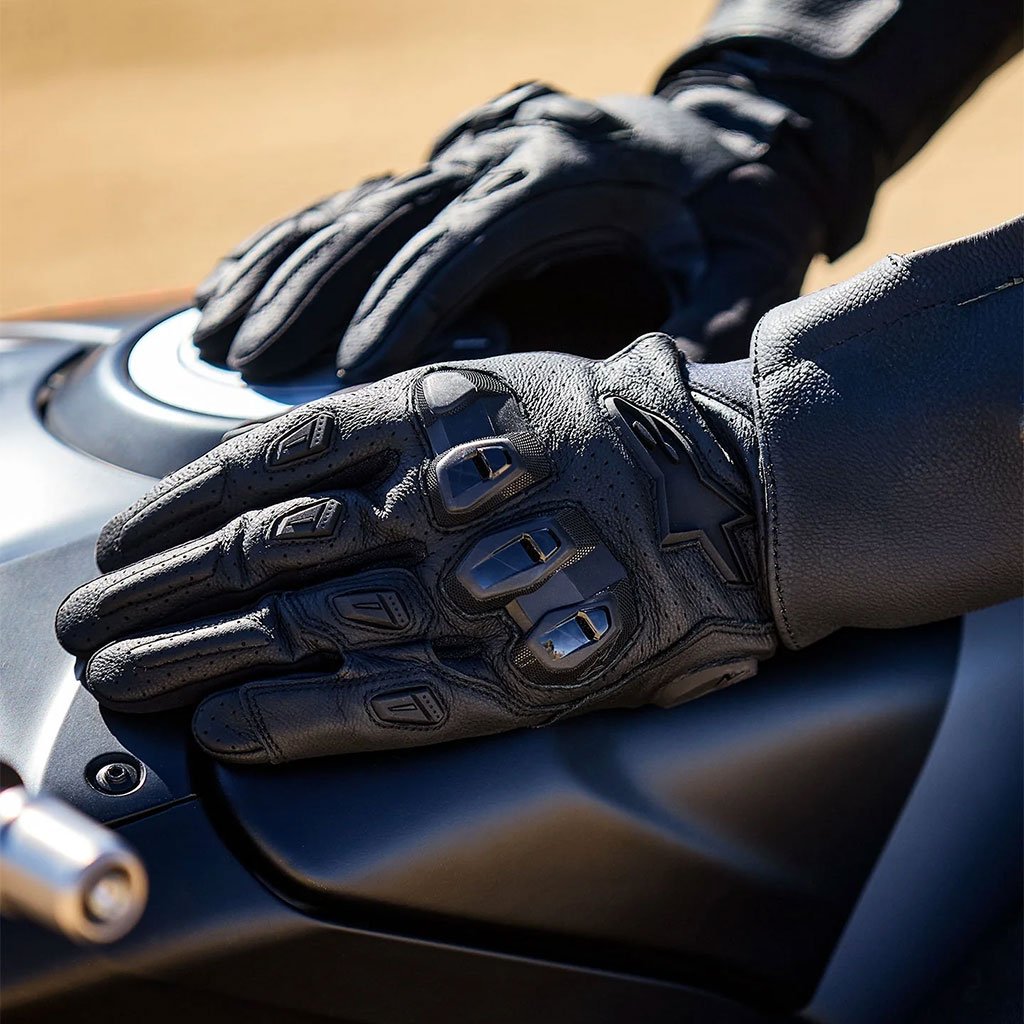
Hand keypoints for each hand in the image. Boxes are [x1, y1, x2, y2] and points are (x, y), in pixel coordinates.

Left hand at [56, 336, 776, 762]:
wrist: (735, 497)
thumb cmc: (621, 430)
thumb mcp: (503, 379)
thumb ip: (403, 413)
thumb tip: (309, 457)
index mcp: (424, 421)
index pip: (261, 465)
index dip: (175, 505)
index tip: (124, 538)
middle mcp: (426, 505)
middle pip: (255, 552)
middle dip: (157, 588)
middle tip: (92, 617)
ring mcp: (459, 594)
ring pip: (291, 628)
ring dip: (190, 654)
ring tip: (123, 672)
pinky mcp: (502, 675)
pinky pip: (373, 701)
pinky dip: (288, 718)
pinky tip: (223, 727)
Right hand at [192, 81, 821, 381]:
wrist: (733, 134)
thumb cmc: (735, 213)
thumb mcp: (744, 262)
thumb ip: (709, 324)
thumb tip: (664, 396)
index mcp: (568, 174)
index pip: (466, 242)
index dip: (405, 304)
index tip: (349, 371)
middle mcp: (505, 150)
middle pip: (387, 218)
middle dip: (312, 290)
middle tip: (243, 358)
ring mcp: (474, 147)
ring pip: (356, 204)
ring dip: (282, 267)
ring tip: (215, 329)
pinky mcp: (454, 158)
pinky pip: (360, 198)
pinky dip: (293, 239)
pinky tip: (236, 277)